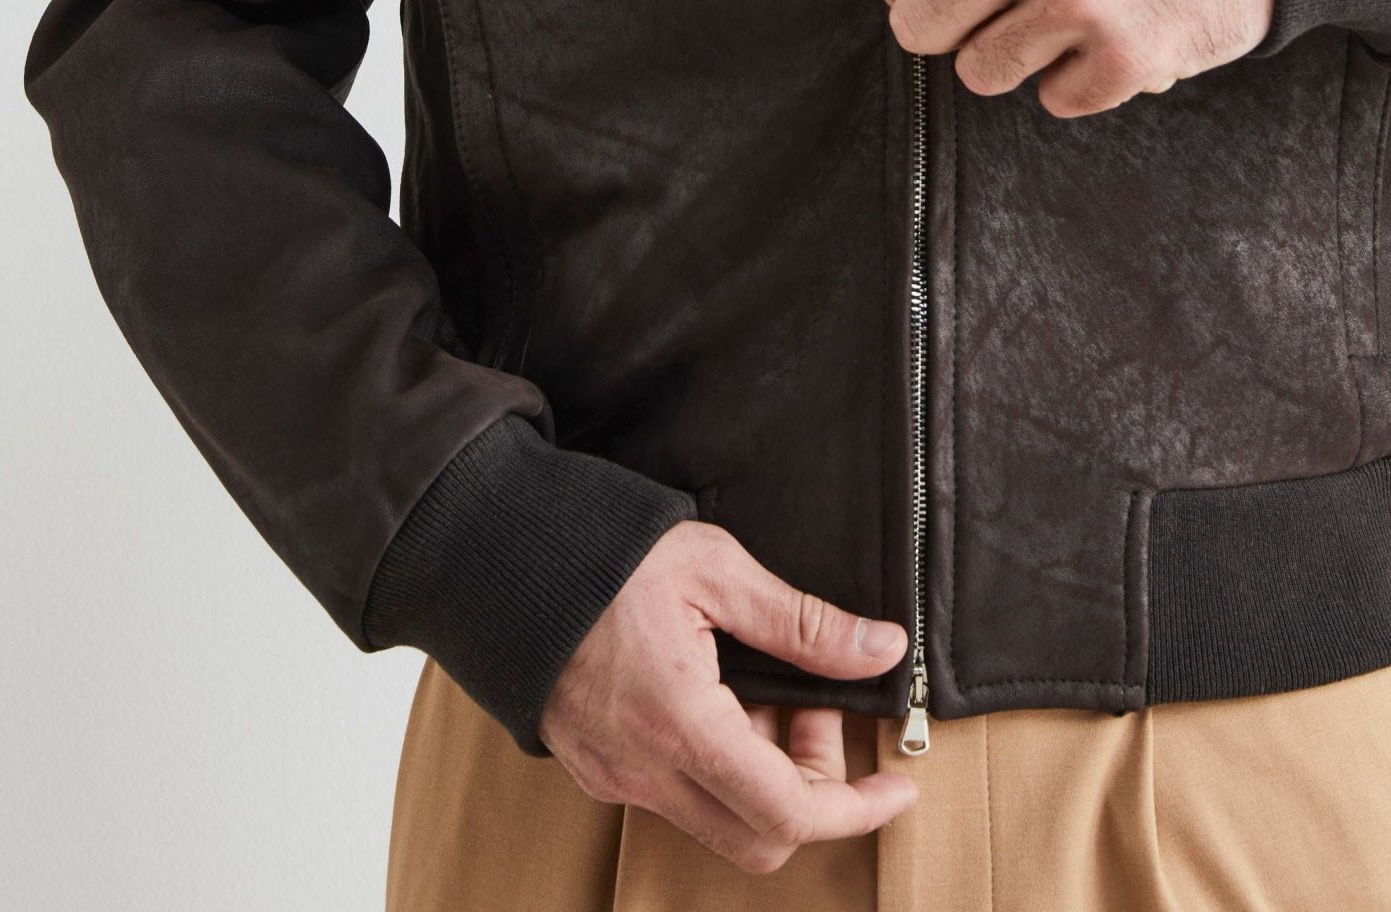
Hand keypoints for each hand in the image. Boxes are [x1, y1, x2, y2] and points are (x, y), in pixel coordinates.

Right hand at [537, 520, 917, 872]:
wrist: (496, 557)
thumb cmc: (602, 553)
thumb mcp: (716, 569)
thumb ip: (802, 623)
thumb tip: (880, 649)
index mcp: (680, 726)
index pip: (788, 812)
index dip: (855, 809)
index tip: (894, 786)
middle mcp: (644, 771)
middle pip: (759, 837)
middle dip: (814, 789)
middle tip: (822, 710)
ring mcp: (614, 776)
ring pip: (718, 819)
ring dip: (765, 771)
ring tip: (772, 688)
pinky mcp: (596, 767)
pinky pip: (678, 796)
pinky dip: (720, 763)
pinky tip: (724, 693)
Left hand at [853, 0, 1274, 116]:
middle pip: (919, 29)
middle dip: (949, 29)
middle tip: (997, 12)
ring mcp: (1081, 2)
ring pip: (981, 73)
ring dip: (1019, 56)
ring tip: (1068, 16)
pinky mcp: (1128, 58)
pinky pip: (1055, 100)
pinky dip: (1079, 79)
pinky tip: (1113, 36)